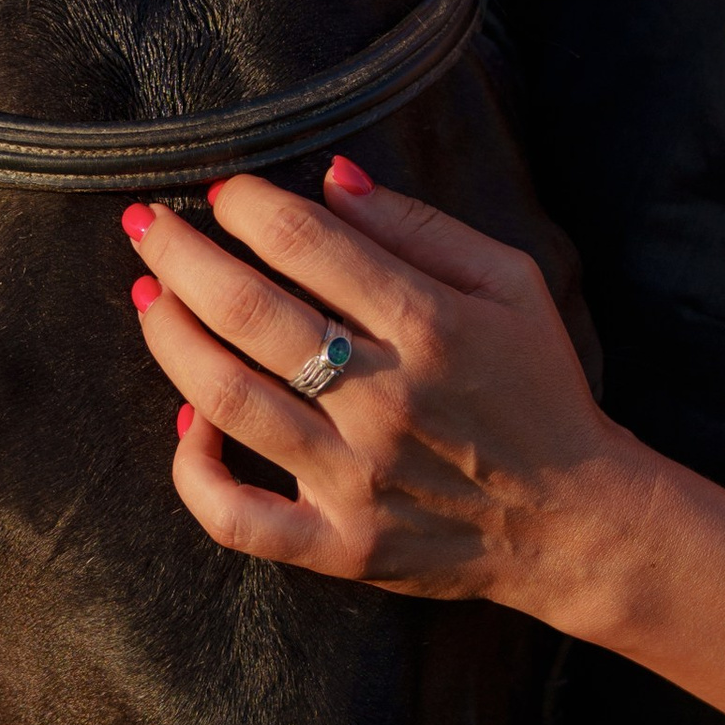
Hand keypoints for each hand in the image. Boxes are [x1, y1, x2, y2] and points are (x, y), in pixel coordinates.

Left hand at [122, 161, 632, 613]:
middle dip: (179, 253)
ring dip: (168, 337)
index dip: (248, 205)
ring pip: (224, 397)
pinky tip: (186, 420)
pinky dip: (192, 468)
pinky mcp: (339, 546)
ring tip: (149, 298)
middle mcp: (383, 399)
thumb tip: (332, 178)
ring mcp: (354, 479)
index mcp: (430, 325)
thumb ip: (420, 226)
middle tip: (147, 224)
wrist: (577, 521)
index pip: (306, 242)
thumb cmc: (539, 389)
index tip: (225, 193)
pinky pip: (236, 516)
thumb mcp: (512, 283)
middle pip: (246, 309)